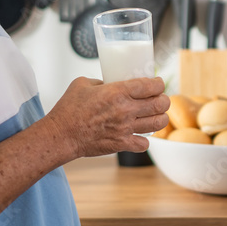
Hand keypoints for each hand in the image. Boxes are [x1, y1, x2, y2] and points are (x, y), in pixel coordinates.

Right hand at [46, 76, 169, 157]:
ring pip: (158, 123)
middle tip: (160, 99)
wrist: (61, 134)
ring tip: (156, 115)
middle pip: (160, 104)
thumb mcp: (83, 83)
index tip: (157, 83)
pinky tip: (139, 134)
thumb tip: (109, 83)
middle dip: (164, 100)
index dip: (159, 83)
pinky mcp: (121, 144)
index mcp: (117, 91)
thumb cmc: (69, 109)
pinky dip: (145, 139)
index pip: (151, 86)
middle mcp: (125, 109)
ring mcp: (125, 128)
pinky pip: (144, 143)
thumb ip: (101, 81)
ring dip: (160, 118)